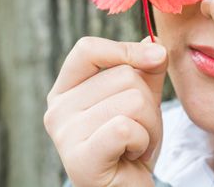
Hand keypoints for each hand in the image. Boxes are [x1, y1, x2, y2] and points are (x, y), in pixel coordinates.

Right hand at [44, 36, 166, 186]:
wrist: (128, 186)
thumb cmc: (132, 142)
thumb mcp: (142, 98)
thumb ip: (146, 69)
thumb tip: (153, 42)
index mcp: (66, 89)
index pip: (88, 49)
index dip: (125, 49)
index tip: (156, 58)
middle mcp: (57, 109)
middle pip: (124, 75)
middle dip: (149, 103)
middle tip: (139, 128)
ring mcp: (64, 134)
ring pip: (133, 101)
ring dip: (150, 125)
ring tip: (136, 143)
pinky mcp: (79, 159)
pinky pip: (126, 128)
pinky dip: (142, 141)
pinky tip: (131, 154)